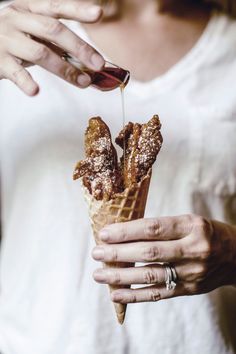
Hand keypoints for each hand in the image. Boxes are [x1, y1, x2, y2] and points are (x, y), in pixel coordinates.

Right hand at [0, 0, 104, 94]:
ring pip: (40, 52)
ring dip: (65, 69)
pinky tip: (36, 91)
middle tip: (98, 64)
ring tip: (83, 82)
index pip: (55, 6)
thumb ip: (53, 40)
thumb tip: (85, 57)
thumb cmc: (11, 39)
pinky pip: (16, 73)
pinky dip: (27, 82)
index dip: (77, 10)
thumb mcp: (30, 31)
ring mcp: (7, 40)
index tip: (98, 15)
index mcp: (27, 9)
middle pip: (53, 30)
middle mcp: (17, 20)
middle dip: (79, 48)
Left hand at [92, 215, 235, 303]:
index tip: (104, 233)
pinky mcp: (188, 290)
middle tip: (96, 253)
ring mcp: (192, 273)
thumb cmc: (206, 233)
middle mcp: (194, 250)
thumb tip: (123, 233)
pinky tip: (115, 294)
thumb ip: (162, 227)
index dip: (126, 231)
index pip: (153, 228)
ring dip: (121, 277)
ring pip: (150, 276)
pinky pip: (158, 295)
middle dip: (118, 253)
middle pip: (149, 253)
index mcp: (192, 227)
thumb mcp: (189, 221)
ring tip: (99, 274)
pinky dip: (134, 295)